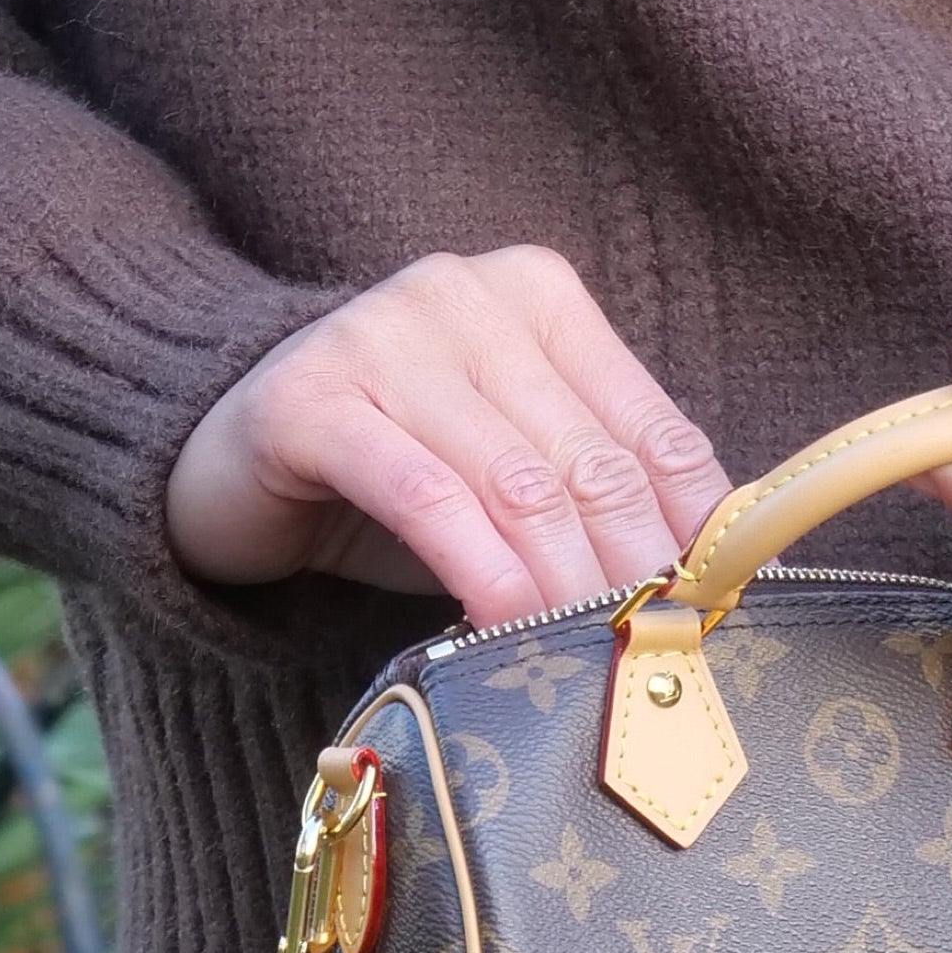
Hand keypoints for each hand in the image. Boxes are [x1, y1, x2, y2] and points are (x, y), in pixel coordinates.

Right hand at [165, 247, 730, 630]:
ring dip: (563, 583)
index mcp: (536, 294)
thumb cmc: (394, 472)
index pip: (647, 419)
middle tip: (663, 655)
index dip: (695, 522)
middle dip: (634, 568)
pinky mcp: (309, 395)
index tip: (724, 609)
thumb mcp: (507, 469)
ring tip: (594, 660)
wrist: (226, 453)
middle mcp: (463, 292)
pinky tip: (500, 630)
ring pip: (512, 480)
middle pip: (585, 456)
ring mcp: (380, 333)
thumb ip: (589, 493)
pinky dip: (475, 568)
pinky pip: (422, 494)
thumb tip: (705, 584)